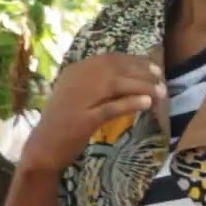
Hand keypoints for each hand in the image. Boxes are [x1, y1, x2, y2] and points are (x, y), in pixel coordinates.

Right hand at [20, 53, 165, 172]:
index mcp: (73, 71)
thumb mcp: (78, 95)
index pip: (107, 59)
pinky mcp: (84, 120)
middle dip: (140, 71)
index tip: (151, 66)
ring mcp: (78, 100)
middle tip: (160, 77)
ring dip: (141, 86)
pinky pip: (111, 108)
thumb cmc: (64, 121)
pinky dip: (130, 103)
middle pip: (114, 69)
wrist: (44, 147)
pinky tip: (146, 103)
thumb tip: (129, 76)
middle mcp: (75, 81)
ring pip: (115, 84)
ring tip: (160, 91)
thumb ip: (97, 84)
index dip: (132, 60)